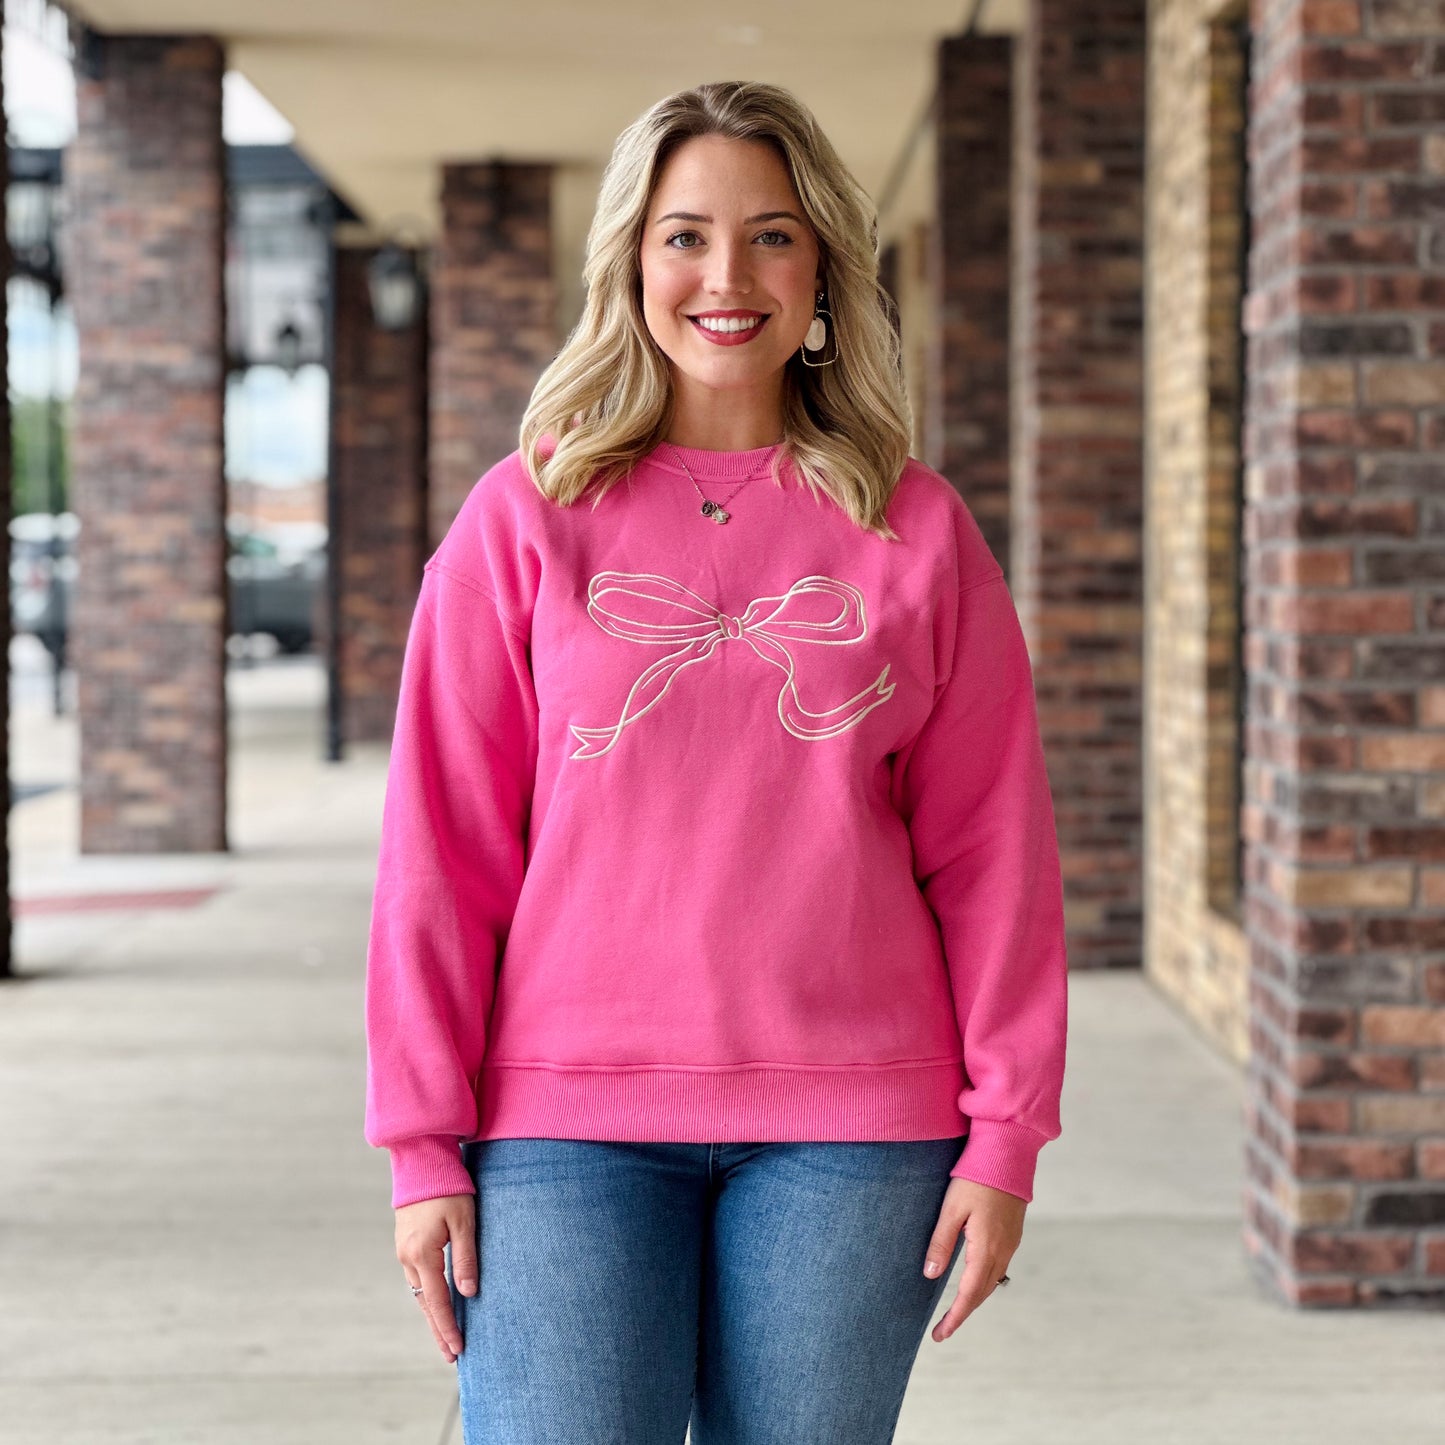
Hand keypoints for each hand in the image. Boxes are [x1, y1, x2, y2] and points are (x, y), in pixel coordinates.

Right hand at [394, 1193, 477, 1362]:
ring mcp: (403, 1250)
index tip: (457, 1349)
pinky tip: (437, 1302)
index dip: (448, 1327)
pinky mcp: (405, 1243)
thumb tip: (468, 1293)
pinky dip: (427, 1294)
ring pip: (419, 1291)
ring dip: (432, 1313)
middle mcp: (408, 1257)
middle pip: (424, 1303)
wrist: (422, 1161)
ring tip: (447, 1335)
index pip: (437, 1301)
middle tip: (451, 1356)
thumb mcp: (464, 1222)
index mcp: (422, 1254)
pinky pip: (416, 1277)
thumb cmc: (448, 1188)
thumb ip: (465, 1258)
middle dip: (438, 1329)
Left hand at [921, 1177, 1024, 1340]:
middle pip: (982, 1293)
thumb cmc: (976, 1177)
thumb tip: (930, 1276)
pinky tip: (972, 1281)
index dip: (954, 1317)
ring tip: (954, 1310)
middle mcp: (1002, 1250)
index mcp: (986, 1247)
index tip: (940, 1335)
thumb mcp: (951, 1209)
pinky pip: (998, 1267)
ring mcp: (1010, 1243)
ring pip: (991, 1282)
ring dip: (973, 1298)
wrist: (1008, 1154)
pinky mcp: (1012, 1234)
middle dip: (963, 1313)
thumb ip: (940, 1243)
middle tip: (943, 1330)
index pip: (969, 1294)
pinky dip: (983, 1282)